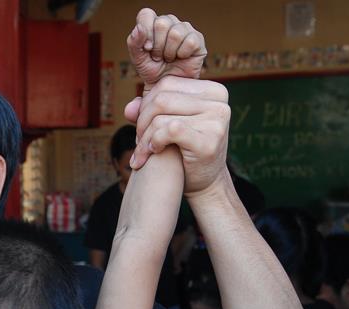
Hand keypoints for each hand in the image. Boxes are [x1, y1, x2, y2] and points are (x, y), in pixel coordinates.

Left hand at [127, 9, 206, 93]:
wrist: (167, 87)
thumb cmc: (152, 71)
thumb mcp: (138, 58)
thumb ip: (134, 42)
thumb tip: (139, 28)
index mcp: (153, 24)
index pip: (146, 14)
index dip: (145, 31)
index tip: (147, 48)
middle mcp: (169, 23)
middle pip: (161, 23)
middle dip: (157, 46)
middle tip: (158, 57)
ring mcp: (184, 29)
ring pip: (175, 33)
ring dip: (169, 52)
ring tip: (168, 59)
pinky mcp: (197, 39)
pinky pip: (189, 42)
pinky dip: (182, 54)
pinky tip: (181, 58)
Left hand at [128, 76, 230, 196]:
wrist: (205, 183)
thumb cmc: (185, 151)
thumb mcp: (169, 124)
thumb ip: (149, 110)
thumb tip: (129, 108)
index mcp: (213, 90)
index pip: (167, 84)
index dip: (146, 104)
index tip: (142, 125)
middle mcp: (219, 102)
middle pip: (161, 99)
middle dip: (142, 121)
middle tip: (139, 141)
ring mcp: (216, 120)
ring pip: (161, 116)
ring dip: (144, 137)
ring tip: (142, 152)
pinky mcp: (209, 140)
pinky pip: (169, 130)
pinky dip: (154, 141)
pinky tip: (154, 152)